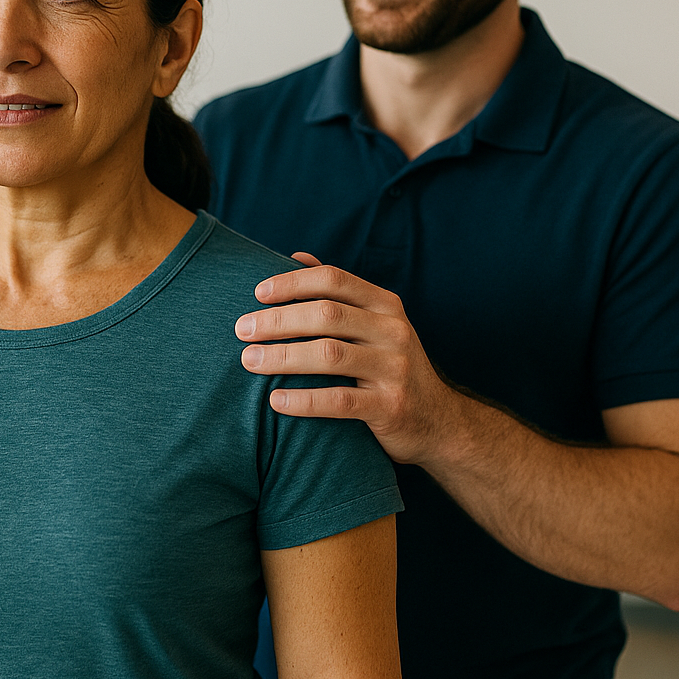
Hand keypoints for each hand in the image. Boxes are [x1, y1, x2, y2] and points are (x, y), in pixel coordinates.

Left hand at [236, 253, 458, 464]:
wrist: (437, 422)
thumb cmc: (390, 367)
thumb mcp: (375, 324)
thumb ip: (339, 293)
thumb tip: (296, 256)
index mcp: (385, 304)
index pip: (334, 280)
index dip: (293, 282)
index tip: (258, 293)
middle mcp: (393, 330)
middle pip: (326, 314)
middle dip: (278, 320)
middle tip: (241, 330)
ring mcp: (395, 368)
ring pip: (330, 355)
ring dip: (282, 356)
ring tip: (248, 361)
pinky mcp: (392, 406)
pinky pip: (340, 401)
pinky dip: (304, 400)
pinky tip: (275, 401)